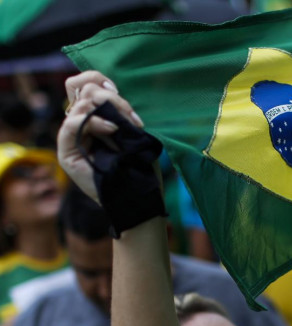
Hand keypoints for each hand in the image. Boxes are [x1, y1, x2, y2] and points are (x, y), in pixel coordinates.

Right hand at [58, 70, 143, 202]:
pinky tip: (112, 130)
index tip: (117, 89)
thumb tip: (109, 91)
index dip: (98, 79)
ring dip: (110, 110)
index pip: (83, 83)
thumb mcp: (132, 131)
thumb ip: (118, 111)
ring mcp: (72, 137)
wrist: (136, 195)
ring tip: (127, 126)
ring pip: (81, 103)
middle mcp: (80, 123)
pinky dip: (94, 122)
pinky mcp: (67, 152)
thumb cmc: (139, 165)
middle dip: (112, 97)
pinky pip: (72, 124)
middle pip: (83, 88)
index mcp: (94, 116)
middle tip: (132, 117)